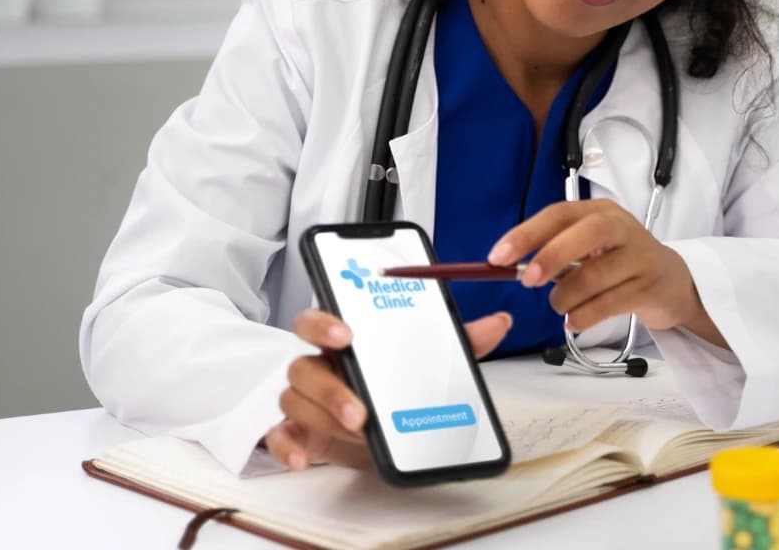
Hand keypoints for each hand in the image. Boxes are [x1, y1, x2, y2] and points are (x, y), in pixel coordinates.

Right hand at [265, 308, 512, 470]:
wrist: (381, 428)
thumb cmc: (396, 382)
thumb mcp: (430, 361)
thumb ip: (460, 341)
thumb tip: (499, 322)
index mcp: (344, 340)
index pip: (319, 319)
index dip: (325, 323)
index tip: (347, 334)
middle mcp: (319, 365)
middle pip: (303, 364)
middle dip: (331, 387)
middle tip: (360, 409)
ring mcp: (305, 399)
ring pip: (295, 399)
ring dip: (324, 417)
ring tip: (360, 431)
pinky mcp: (299, 432)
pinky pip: (279, 435)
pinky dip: (286, 447)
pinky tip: (304, 458)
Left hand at [487, 199, 705, 335]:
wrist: (670, 281)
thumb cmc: (618, 262)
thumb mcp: (588, 247)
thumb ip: (554, 252)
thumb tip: (509, 266)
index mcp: (599, 211)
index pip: (558, 214)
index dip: (527, 234)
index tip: (498, 257)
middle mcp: (621, 227)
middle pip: (587, 233)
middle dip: (552, 256)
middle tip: (529, 280)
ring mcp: (640, 255)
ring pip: (596, 274)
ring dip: (567, 297)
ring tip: (560, 307)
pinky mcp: (650, 285)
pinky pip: (610, 303)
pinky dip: (585, 316)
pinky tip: (575, 321)